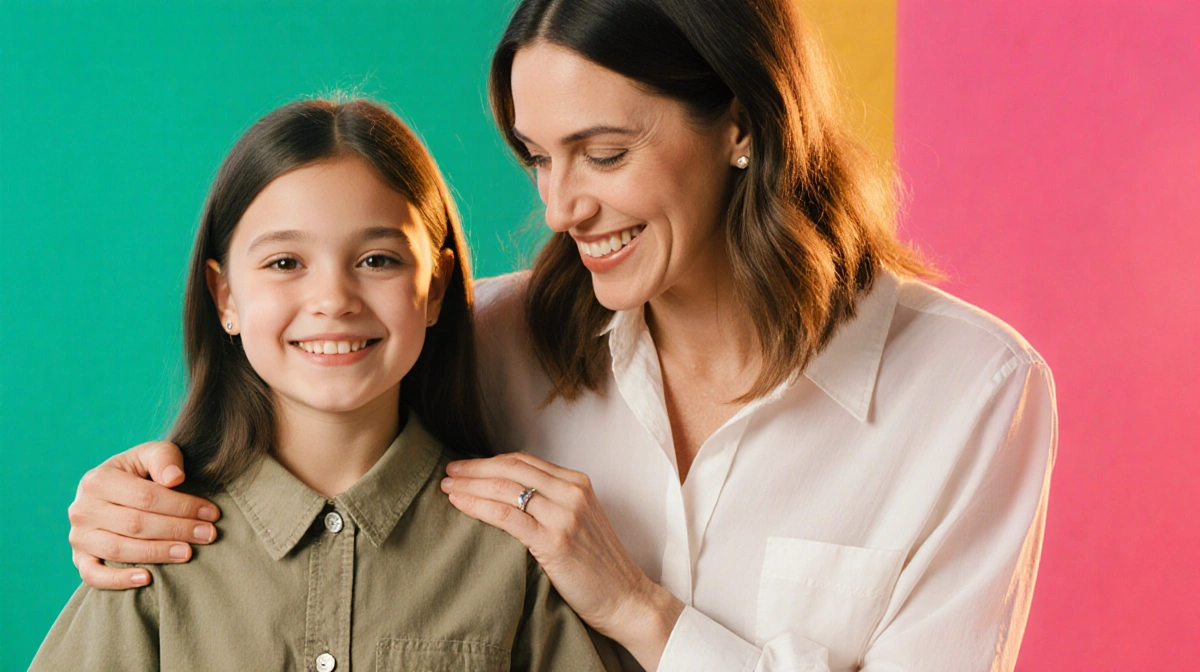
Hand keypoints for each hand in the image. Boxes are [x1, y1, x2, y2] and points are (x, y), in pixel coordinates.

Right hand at [68, 441, 220, 588]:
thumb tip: (175, 478)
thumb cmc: (139, 472)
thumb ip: (164, 458)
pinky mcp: (79, 558)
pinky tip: (147, 578)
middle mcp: (83, 508)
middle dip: (177, 529)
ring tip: (188, 553)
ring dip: (157, 553)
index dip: (181, 506)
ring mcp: (79, 536)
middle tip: (208, 534)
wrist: (112, 491)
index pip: (146, 497)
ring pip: (118, 549)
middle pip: (135, 524)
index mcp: (99, 479)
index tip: (211, 514)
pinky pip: (93, 575)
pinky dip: (118, 580)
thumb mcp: (151, 454)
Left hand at [442, 453, 683, 669]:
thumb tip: (509, 495)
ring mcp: (564, 515)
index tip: (466, 467)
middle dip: (475, 468)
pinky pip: (507, 516)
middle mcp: (572, 492)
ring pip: (505, 488)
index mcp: (578, 483)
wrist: (626, 598)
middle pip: (511, 468)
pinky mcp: (554, 540)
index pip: (524, 461)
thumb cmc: (599, 566)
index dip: (490, 461)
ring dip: (471, 485)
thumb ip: (553, 502)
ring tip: (447, 488)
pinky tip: (460, 504)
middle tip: (449, 472)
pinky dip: (479, 506)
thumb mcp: (580, 520)